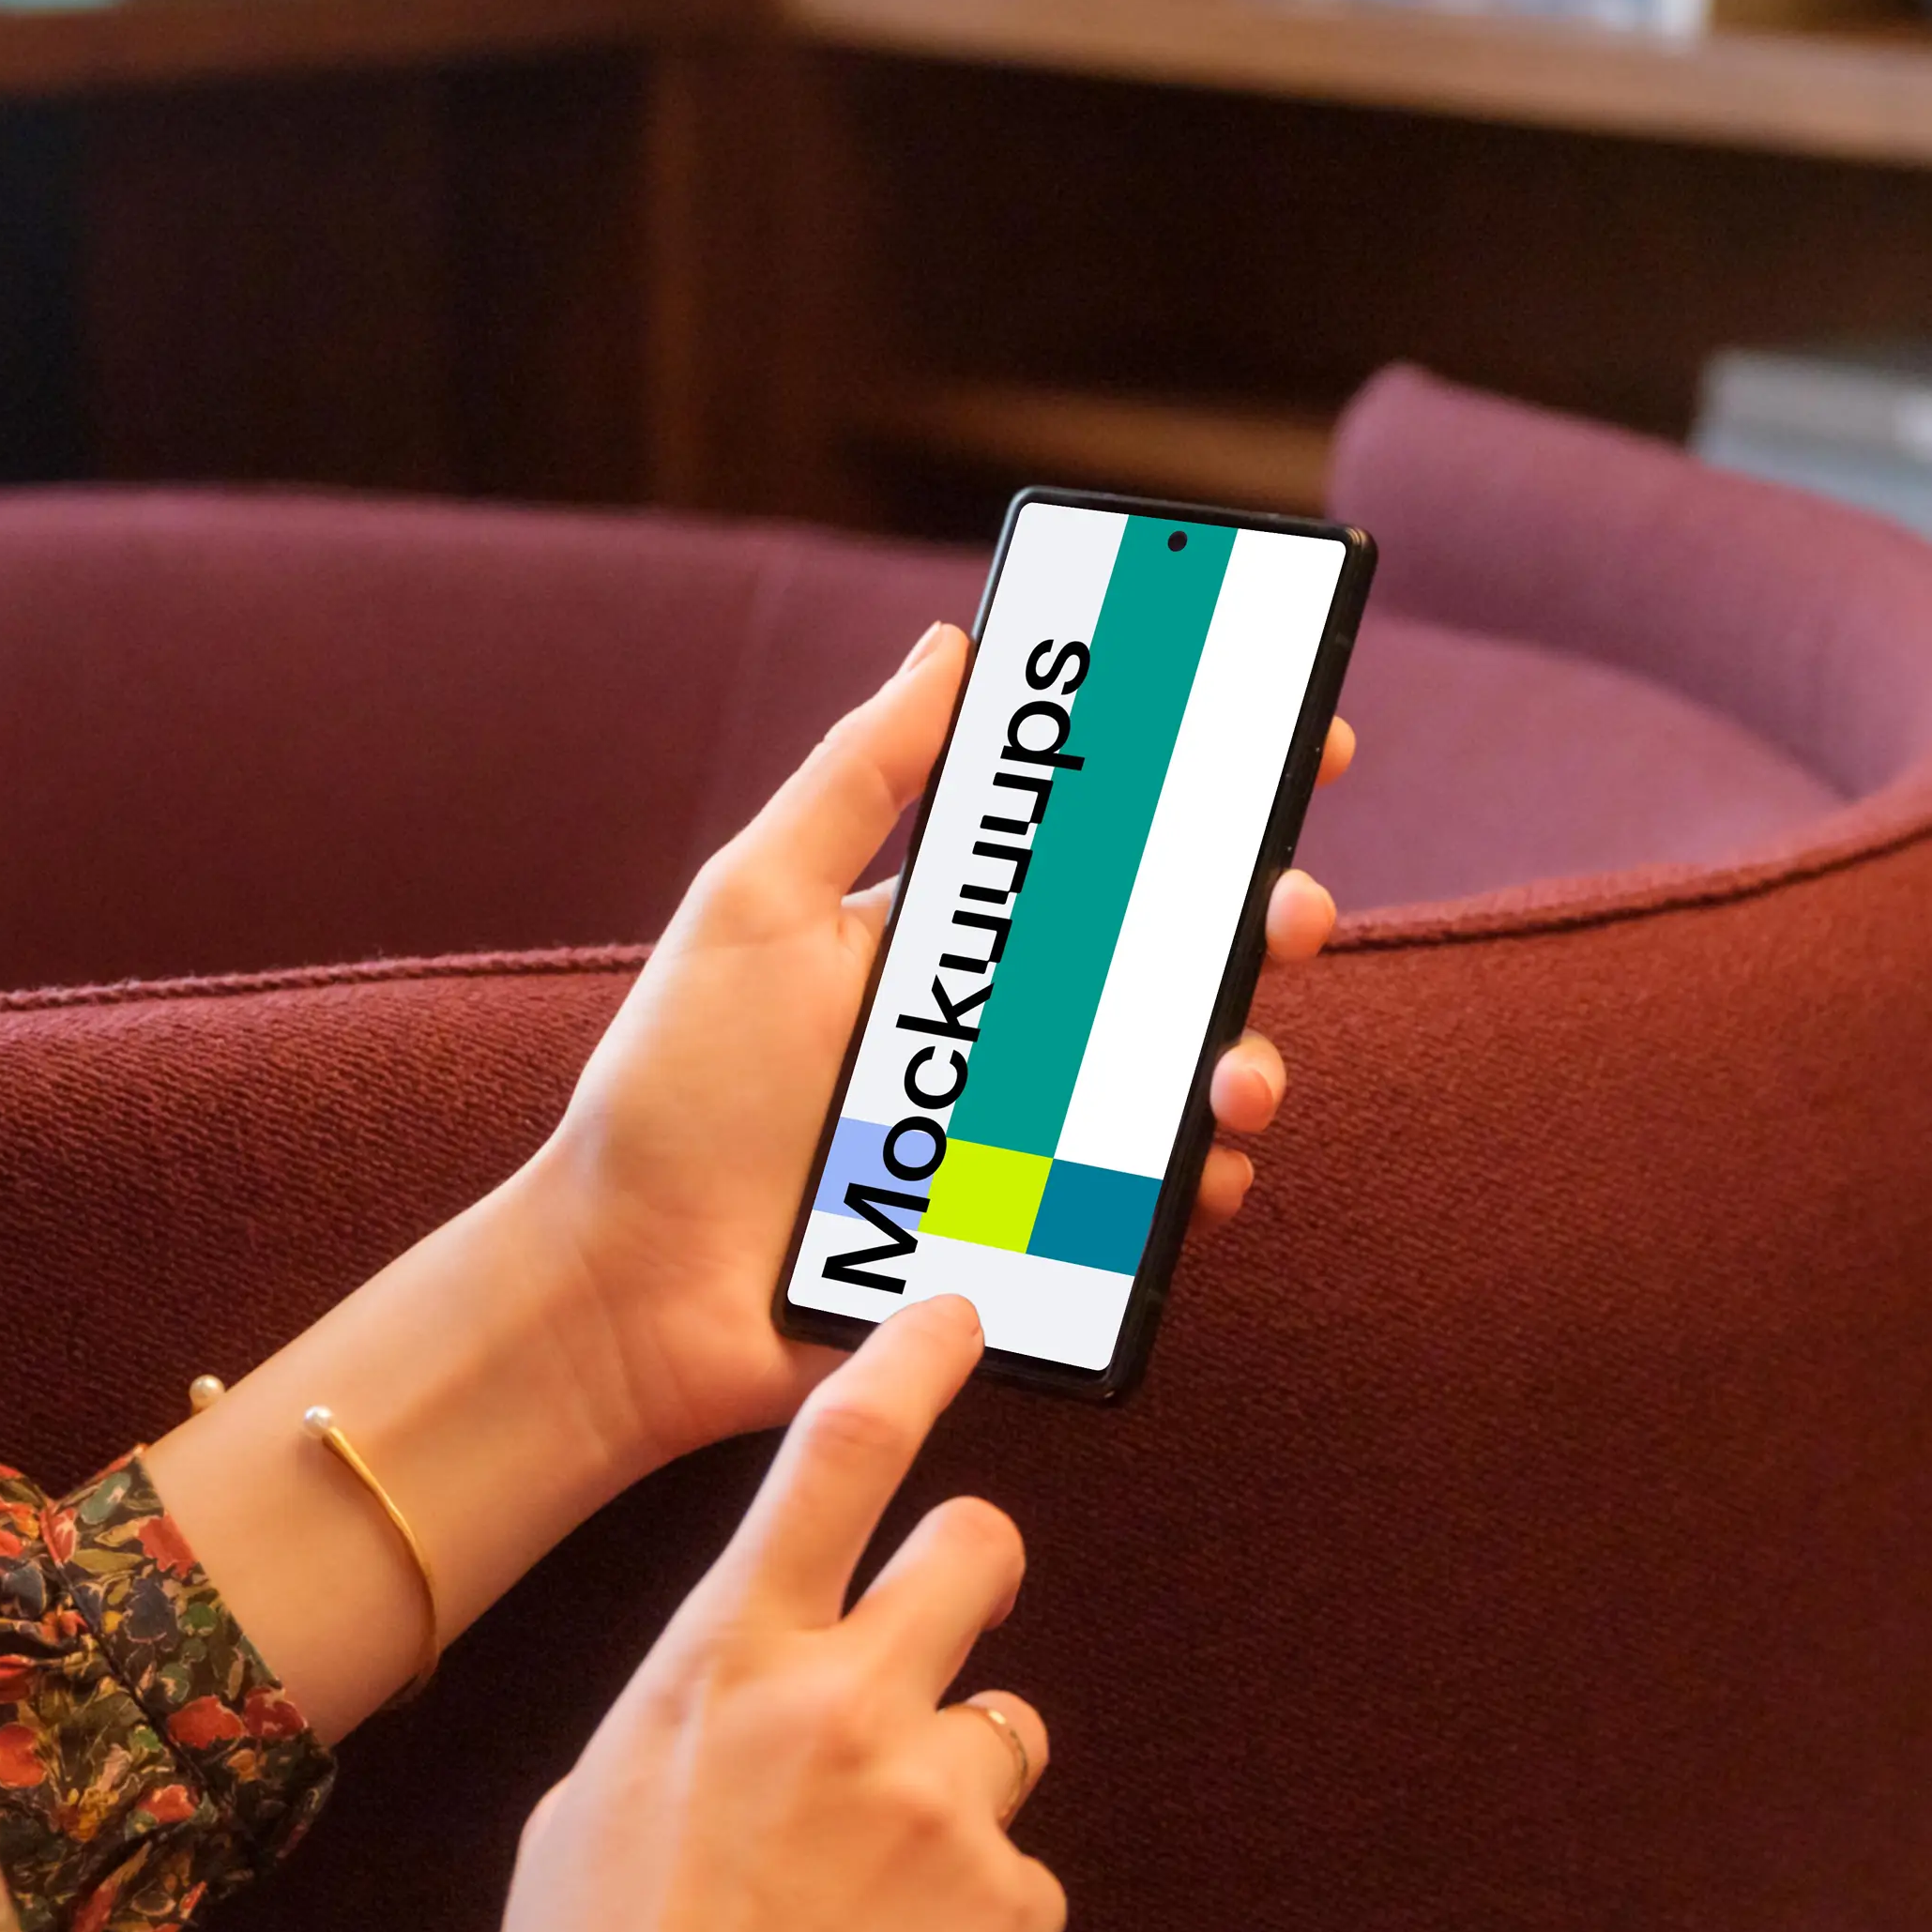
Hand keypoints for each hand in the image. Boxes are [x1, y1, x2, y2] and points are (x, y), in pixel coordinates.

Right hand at [355, 1300, 1051, 1931]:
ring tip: (861, 1920)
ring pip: (1002, 1734)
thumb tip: (749, 1688)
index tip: (959, 1311)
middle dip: (974, 1571)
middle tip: (950, 1632)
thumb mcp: (585, 1826)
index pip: (833, 1462)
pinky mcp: (1010, 1910)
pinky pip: (1016, 1879)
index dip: (908, 1368)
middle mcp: (838, 1704)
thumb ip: (691, 1722)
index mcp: (712, 1670)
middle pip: (976, 1551)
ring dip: (954, 1797)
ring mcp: (937, 1802)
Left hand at [524, 623, 1352, 1469]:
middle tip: (1283, 916)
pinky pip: (1156, 1206)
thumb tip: (954, 643)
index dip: (1208, 789)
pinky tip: (1200, 1176)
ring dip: (1243, 1062)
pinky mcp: (1039, 1237)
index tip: (1298, 742)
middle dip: (1262, 921)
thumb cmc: (671, 1090)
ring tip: (1226, 1079)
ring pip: (1188, 1079)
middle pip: (1177, 955)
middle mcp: (1010, 1024)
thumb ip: (859, 778)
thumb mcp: (752, 904)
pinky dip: (1201, 1185)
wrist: (632, 1288)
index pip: (1105, 838)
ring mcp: (1033, 1133)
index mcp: (956, 930)